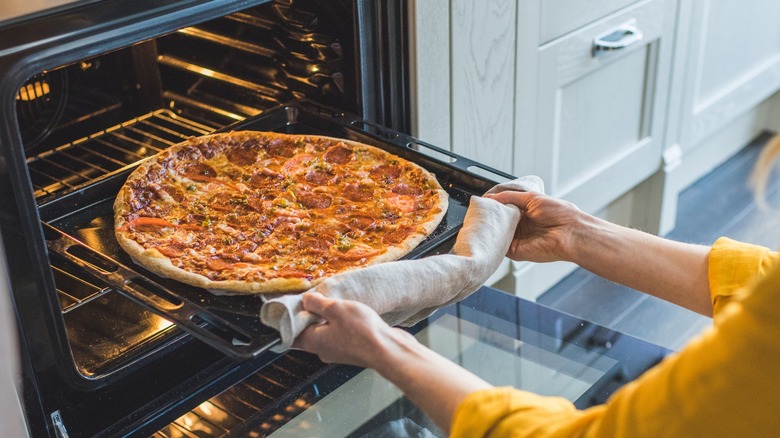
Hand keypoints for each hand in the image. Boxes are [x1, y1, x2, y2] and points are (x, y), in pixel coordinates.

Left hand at [293, 292, 416, 367]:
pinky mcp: (354, 350)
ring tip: (338, 304)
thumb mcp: (335, 308)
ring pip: (327, 332)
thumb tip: (306, 300)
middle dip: (311, 315)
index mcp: (313, 342)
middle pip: (309, 331)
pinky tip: (352, 313)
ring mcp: (339, 351)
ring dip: (329, 318)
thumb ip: (317, 303)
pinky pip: (342, 334)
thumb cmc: (362, 332)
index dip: (290, 319)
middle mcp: (323, 350)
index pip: (291, 333)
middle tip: (317, 298)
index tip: (294, 304)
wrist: (388, 350)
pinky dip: (343, 324)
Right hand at [484, 190, 583, 262]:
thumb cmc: (559, 213)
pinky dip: (493, 240)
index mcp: (524, 213)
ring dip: (489, 228)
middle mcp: (520, 227)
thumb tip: (491, 197)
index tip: (482, 203)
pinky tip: (489, 232)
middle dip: (488, 217)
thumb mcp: (532, 198)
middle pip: (497, 222)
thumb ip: (509, 196)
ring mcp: (517, 239)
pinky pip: (499, 246)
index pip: (502, 210)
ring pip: (496, 234)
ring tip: (481, 220)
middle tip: (478, 211)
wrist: (570, 232)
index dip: (492, 206)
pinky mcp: (515, 251)